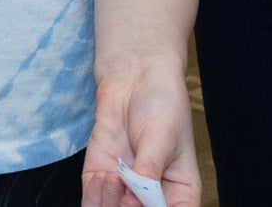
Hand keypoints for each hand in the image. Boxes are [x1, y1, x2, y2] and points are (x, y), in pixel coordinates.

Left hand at [81, 55, 199, 206]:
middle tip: (126, 194)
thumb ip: (148, 174)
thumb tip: (135, 202)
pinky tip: (102, 176)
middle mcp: (151, 199)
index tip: (143, 203)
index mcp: (180, 194)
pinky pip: (92, 203)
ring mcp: (124, 192)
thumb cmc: (162, 104)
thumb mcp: (162, 139)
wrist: (135, 77)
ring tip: (113, 178)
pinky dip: (93, 196)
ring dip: (108, 204)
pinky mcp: (100, 180)